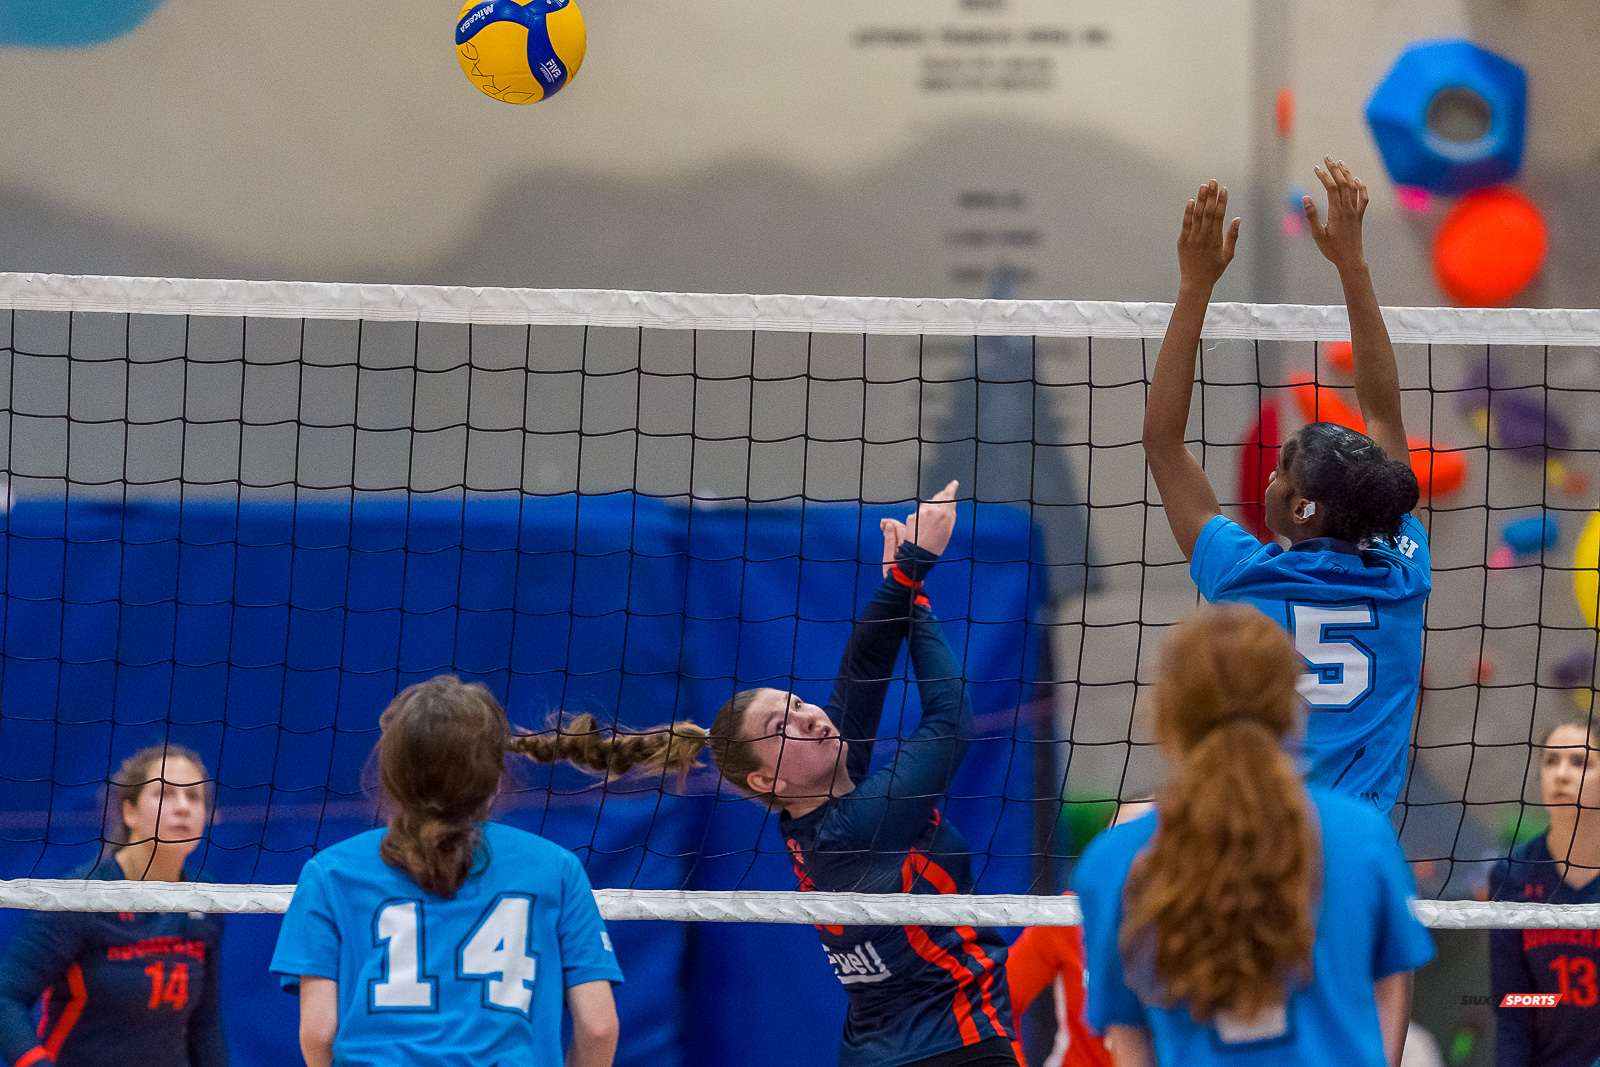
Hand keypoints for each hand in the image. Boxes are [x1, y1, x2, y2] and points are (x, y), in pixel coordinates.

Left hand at [881, 480, 958, 574]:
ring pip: (927, 505)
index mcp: (943, 512)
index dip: (951, 487)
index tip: (954, 483)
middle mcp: (931, 509)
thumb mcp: (949, 529)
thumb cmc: (936, 545)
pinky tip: (923, 527)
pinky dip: (922, 517)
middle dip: (940, 501)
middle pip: (937, 498)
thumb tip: (951, 502)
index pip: (948, 494)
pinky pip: (919, 512)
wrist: (919, 555)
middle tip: (942, 510)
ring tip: (932, 524)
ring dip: (930, 510)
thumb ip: (950, 513)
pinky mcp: (911, 516)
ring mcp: (920, 512)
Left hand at [1176, 181, 1239, 290]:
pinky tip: (1191, 202)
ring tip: (1203, 187)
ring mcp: (1192, 239)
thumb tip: (1237, 219)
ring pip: (1196, 216)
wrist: (1196, 283)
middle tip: (1213, 182)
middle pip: (1208, 213)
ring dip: (1200, 200)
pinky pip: (1185, 225)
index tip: (1223, 189)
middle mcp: (1204, 237)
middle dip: (1211, 196)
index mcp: (1216, 240)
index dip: (1221, 202)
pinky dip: (1188, 213)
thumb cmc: (1214, 269)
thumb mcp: (1228, 255)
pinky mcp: (1182, 242)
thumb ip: (1232, 236)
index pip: (1219, 216)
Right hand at [1304, 157, 1368, 272]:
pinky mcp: (1359, 215)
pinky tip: (1356, 179)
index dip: (1324, 176)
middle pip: (1342, 183)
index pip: (1331, 188)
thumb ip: (1312, 215)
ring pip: (1353, 187)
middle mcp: (1348, 208)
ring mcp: (1355, 211)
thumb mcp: (1317, 234)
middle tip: (1327, 158)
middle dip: (1335, 169)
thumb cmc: (1332, 249)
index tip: (1316, 168)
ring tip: (1340, 163)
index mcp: (1337, 212)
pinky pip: (1363, 197)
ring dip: (1346, 174)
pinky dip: (1361, 186)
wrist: (1350, 259)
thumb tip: (1305, 197)